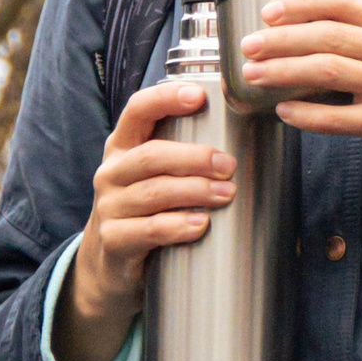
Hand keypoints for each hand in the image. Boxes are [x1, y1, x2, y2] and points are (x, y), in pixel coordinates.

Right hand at [57, 80, 232, 360]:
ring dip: (194, 191)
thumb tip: (252, 143)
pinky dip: (177, 226)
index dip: (166, 98)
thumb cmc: (145, 211)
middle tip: (229, 164)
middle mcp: (111, 172)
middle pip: (151, 155)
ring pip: (152, 193)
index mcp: (122, 146)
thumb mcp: (155, 177)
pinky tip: (201, 225)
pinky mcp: (114, 241)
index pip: (138, 110)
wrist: (109, 265)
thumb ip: (184, 157)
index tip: (199, 95)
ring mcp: (109, 207)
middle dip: (194, 157)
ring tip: (227, 193)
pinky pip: (148, 230)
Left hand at [238, 0, 361, 212]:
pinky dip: (306, 114)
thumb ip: (356, 42)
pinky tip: (284, 111)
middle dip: (281, 39)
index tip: (268, 11)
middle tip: (248, 47)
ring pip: (329, 70)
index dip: (301, 2)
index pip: (342, 2)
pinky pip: (338, 117)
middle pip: (328, 35)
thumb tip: (292, 36)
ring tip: (254, 76)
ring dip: (284, 71)